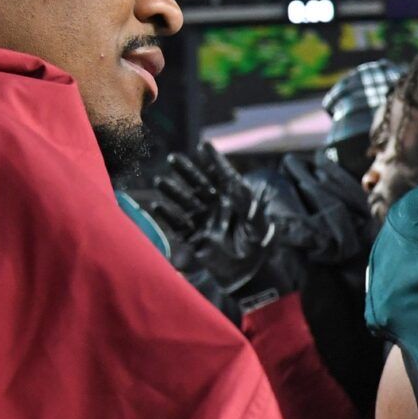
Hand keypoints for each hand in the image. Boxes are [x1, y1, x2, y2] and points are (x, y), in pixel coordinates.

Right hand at [149, 143, 305, 314]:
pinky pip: (178, 225)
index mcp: (234, 199)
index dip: (213, 160)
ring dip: (173, 191)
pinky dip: (167, 216)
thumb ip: (250, 206)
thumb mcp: (260, 225)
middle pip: (199, 184)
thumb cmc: (259, 246)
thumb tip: (239, 186)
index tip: (204, 145)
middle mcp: (216, 206)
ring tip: (161, 181)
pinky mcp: (195, 238)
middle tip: (173, 158)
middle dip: (186, 171)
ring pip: (186, 202)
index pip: (222, 175)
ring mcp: (204, 221)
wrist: (251, 273)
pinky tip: (157, 206)